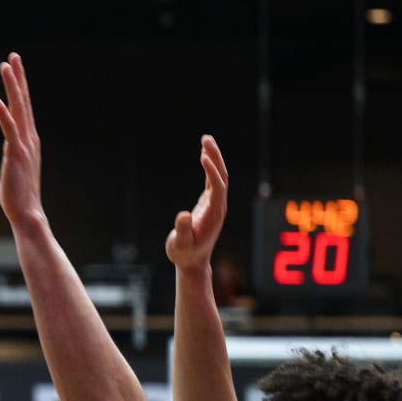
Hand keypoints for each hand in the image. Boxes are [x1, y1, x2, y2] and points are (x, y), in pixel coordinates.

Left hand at [0, 53, 44, 227]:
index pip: (25, 107)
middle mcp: (30, 138)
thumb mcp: (16, 166)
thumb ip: (14, 151)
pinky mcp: (16, 153)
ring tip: (5, 65)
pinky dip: (1, 111)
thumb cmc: (19, 193)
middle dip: (18, 77)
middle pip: (24, 101)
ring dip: (12, 86)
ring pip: (18, 108)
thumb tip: (9, 144)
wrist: (27, 213)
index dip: (20, 86)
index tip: (16, 67)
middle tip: (13, 56)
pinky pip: (8, 127)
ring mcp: (24, 144)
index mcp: (30, 140)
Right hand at [165, 135, 228, 273]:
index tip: (202, 157)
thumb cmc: (184, 254)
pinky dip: (209, 166)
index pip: (218, 188)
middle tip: (206, 138)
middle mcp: (218, 207)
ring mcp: (215, 204)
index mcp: (213, 215)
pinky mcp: (210, 203)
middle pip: (222, 177)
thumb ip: (182, 230)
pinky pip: (213, 180)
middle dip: (215, 157)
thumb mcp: (179, 245)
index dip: (212, 172)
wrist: (192, 262)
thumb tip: (183, 215)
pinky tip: (203, 155)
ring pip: (219, 176)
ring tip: (205, 139)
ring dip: (214, 158)